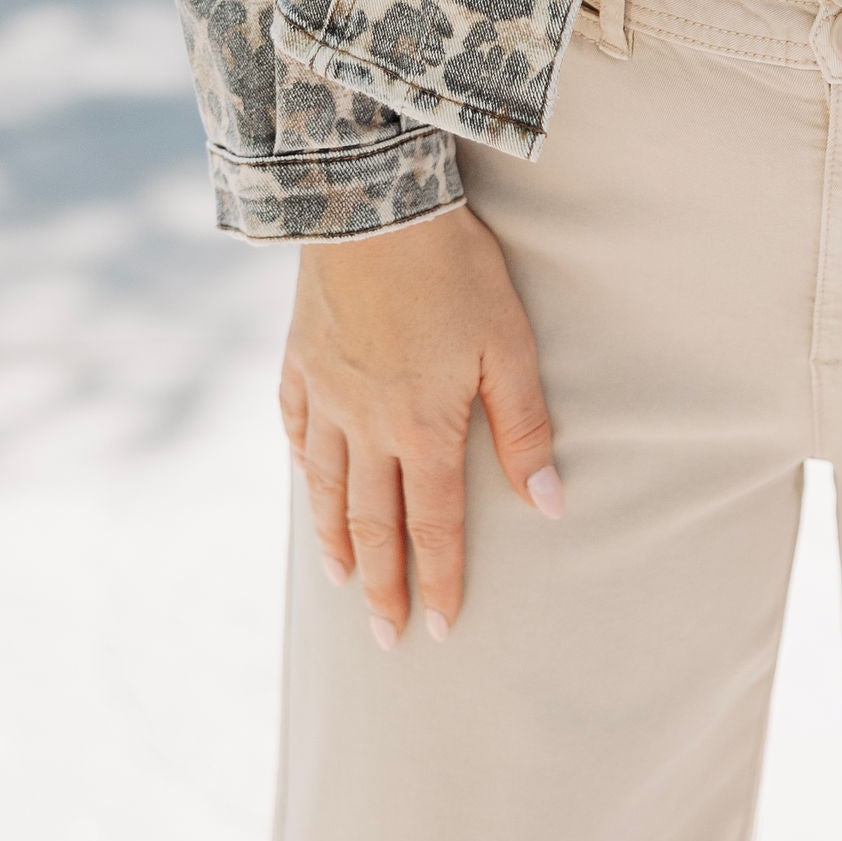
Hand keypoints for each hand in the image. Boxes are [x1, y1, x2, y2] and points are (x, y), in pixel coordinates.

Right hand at [280, 201, 560, 645]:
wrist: (371, 204)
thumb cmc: (453, 270)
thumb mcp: (507, 344)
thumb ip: (523, 427)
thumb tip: (548, 504)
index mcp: (423, 428)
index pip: (434, 525)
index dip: (439, 580)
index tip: (438, 630)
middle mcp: (366, 426)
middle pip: (373, 523)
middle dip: (382, 585)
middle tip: (383, 636)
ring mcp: (325, 395)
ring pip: (324, 487)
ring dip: (335, 540)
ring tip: (341, 579)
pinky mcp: (299, 361)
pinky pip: (294, 428)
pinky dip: (301, 465)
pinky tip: (305, 481)